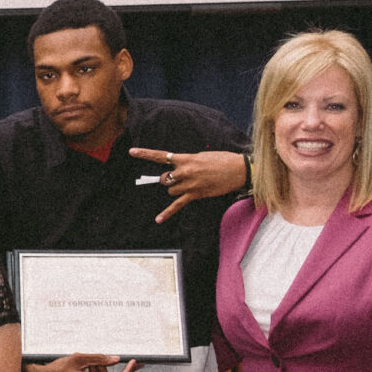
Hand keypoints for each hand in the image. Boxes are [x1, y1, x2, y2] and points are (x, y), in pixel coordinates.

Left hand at [125, 148, 246, 222]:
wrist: (239, 169)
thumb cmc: (222, 160)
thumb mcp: (201, 155)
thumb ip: (187, 161)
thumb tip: (178, 168)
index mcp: (186, 158)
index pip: (161, 155)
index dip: (145, 154)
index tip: (132, 152)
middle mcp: (185, 171)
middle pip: (165, 178)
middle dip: (168, 179)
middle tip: (179, 178)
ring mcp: (190, 184)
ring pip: (170, 191)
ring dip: (175, 190)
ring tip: (189, 186)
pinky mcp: (196, 195)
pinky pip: (177, 205)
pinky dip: (167, 213)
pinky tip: (158, 219)